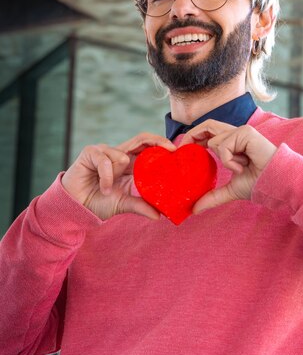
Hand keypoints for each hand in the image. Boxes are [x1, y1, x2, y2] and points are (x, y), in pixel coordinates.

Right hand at [61, 133, 176, 219]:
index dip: (162, 146)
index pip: (148, 148)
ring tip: (109, 190)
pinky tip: (102, 187)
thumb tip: (159, 215)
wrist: (76, 207)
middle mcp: (119, 154)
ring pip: (122, 154)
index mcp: (130, 164)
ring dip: (117, 175)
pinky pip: (105, 161)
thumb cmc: (98, 202)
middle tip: (170, 149)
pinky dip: (106, 177)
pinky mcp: (90, 152)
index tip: (176, 152)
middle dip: (157, 141)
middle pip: (141, 139)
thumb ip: (140, 206)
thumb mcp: (123, 204)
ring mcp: (104, 151)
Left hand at [179, 120, 276, 213]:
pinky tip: (243, 166)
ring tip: (238, 168)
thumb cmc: (259, 183)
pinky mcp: (246, 132)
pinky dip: (229, 160)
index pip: (208, 133)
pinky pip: (224, 146)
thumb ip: (213, 196)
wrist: (275, 183)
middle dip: (192, 135)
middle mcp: (236, 134)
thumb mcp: (230, 190)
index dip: (194, 137)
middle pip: (207, 125)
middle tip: (181, 149)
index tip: (182, 151)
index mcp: (232, 143)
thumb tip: (195, 209)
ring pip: (215, 140)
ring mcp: (241, 131)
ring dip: (223, 158)